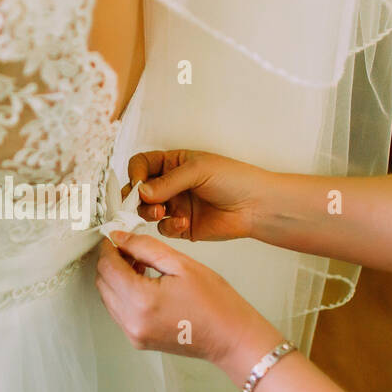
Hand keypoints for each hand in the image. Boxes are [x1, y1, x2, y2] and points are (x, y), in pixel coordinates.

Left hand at [94, 232, 281, 380]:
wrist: (232, 338)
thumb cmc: (216, 302)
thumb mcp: (181, 264)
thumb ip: (145, 248)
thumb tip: (119, 237)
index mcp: (142, 300)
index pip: (108, 267)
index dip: (109, 248)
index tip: (116, 237)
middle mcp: (132, 321)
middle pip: (102, 283)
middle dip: (111, 262)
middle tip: (130, 248)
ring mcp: (133, 334)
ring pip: (107, 297)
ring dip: (116, 278)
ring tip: (140, 265)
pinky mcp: (138, 340)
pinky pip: (118, 312)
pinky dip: (124, 294)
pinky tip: (144, 284)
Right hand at [123, 150, 263, 241]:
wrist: (256, 206)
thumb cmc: (234, 179)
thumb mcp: (198, 170)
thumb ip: (167, 181)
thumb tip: (141, 191)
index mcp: (173, 163)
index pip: (142, 164)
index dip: (136, 173)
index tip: (138, 183)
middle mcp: (170, 184)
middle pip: (138, 190)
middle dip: (135, 197)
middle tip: (139, 203)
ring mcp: (175, 205)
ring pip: (147, 211)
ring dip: (148, 212)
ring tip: (160, 212)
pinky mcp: (181, 226)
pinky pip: (163, 228)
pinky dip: (168, 226)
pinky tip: (183, 223)